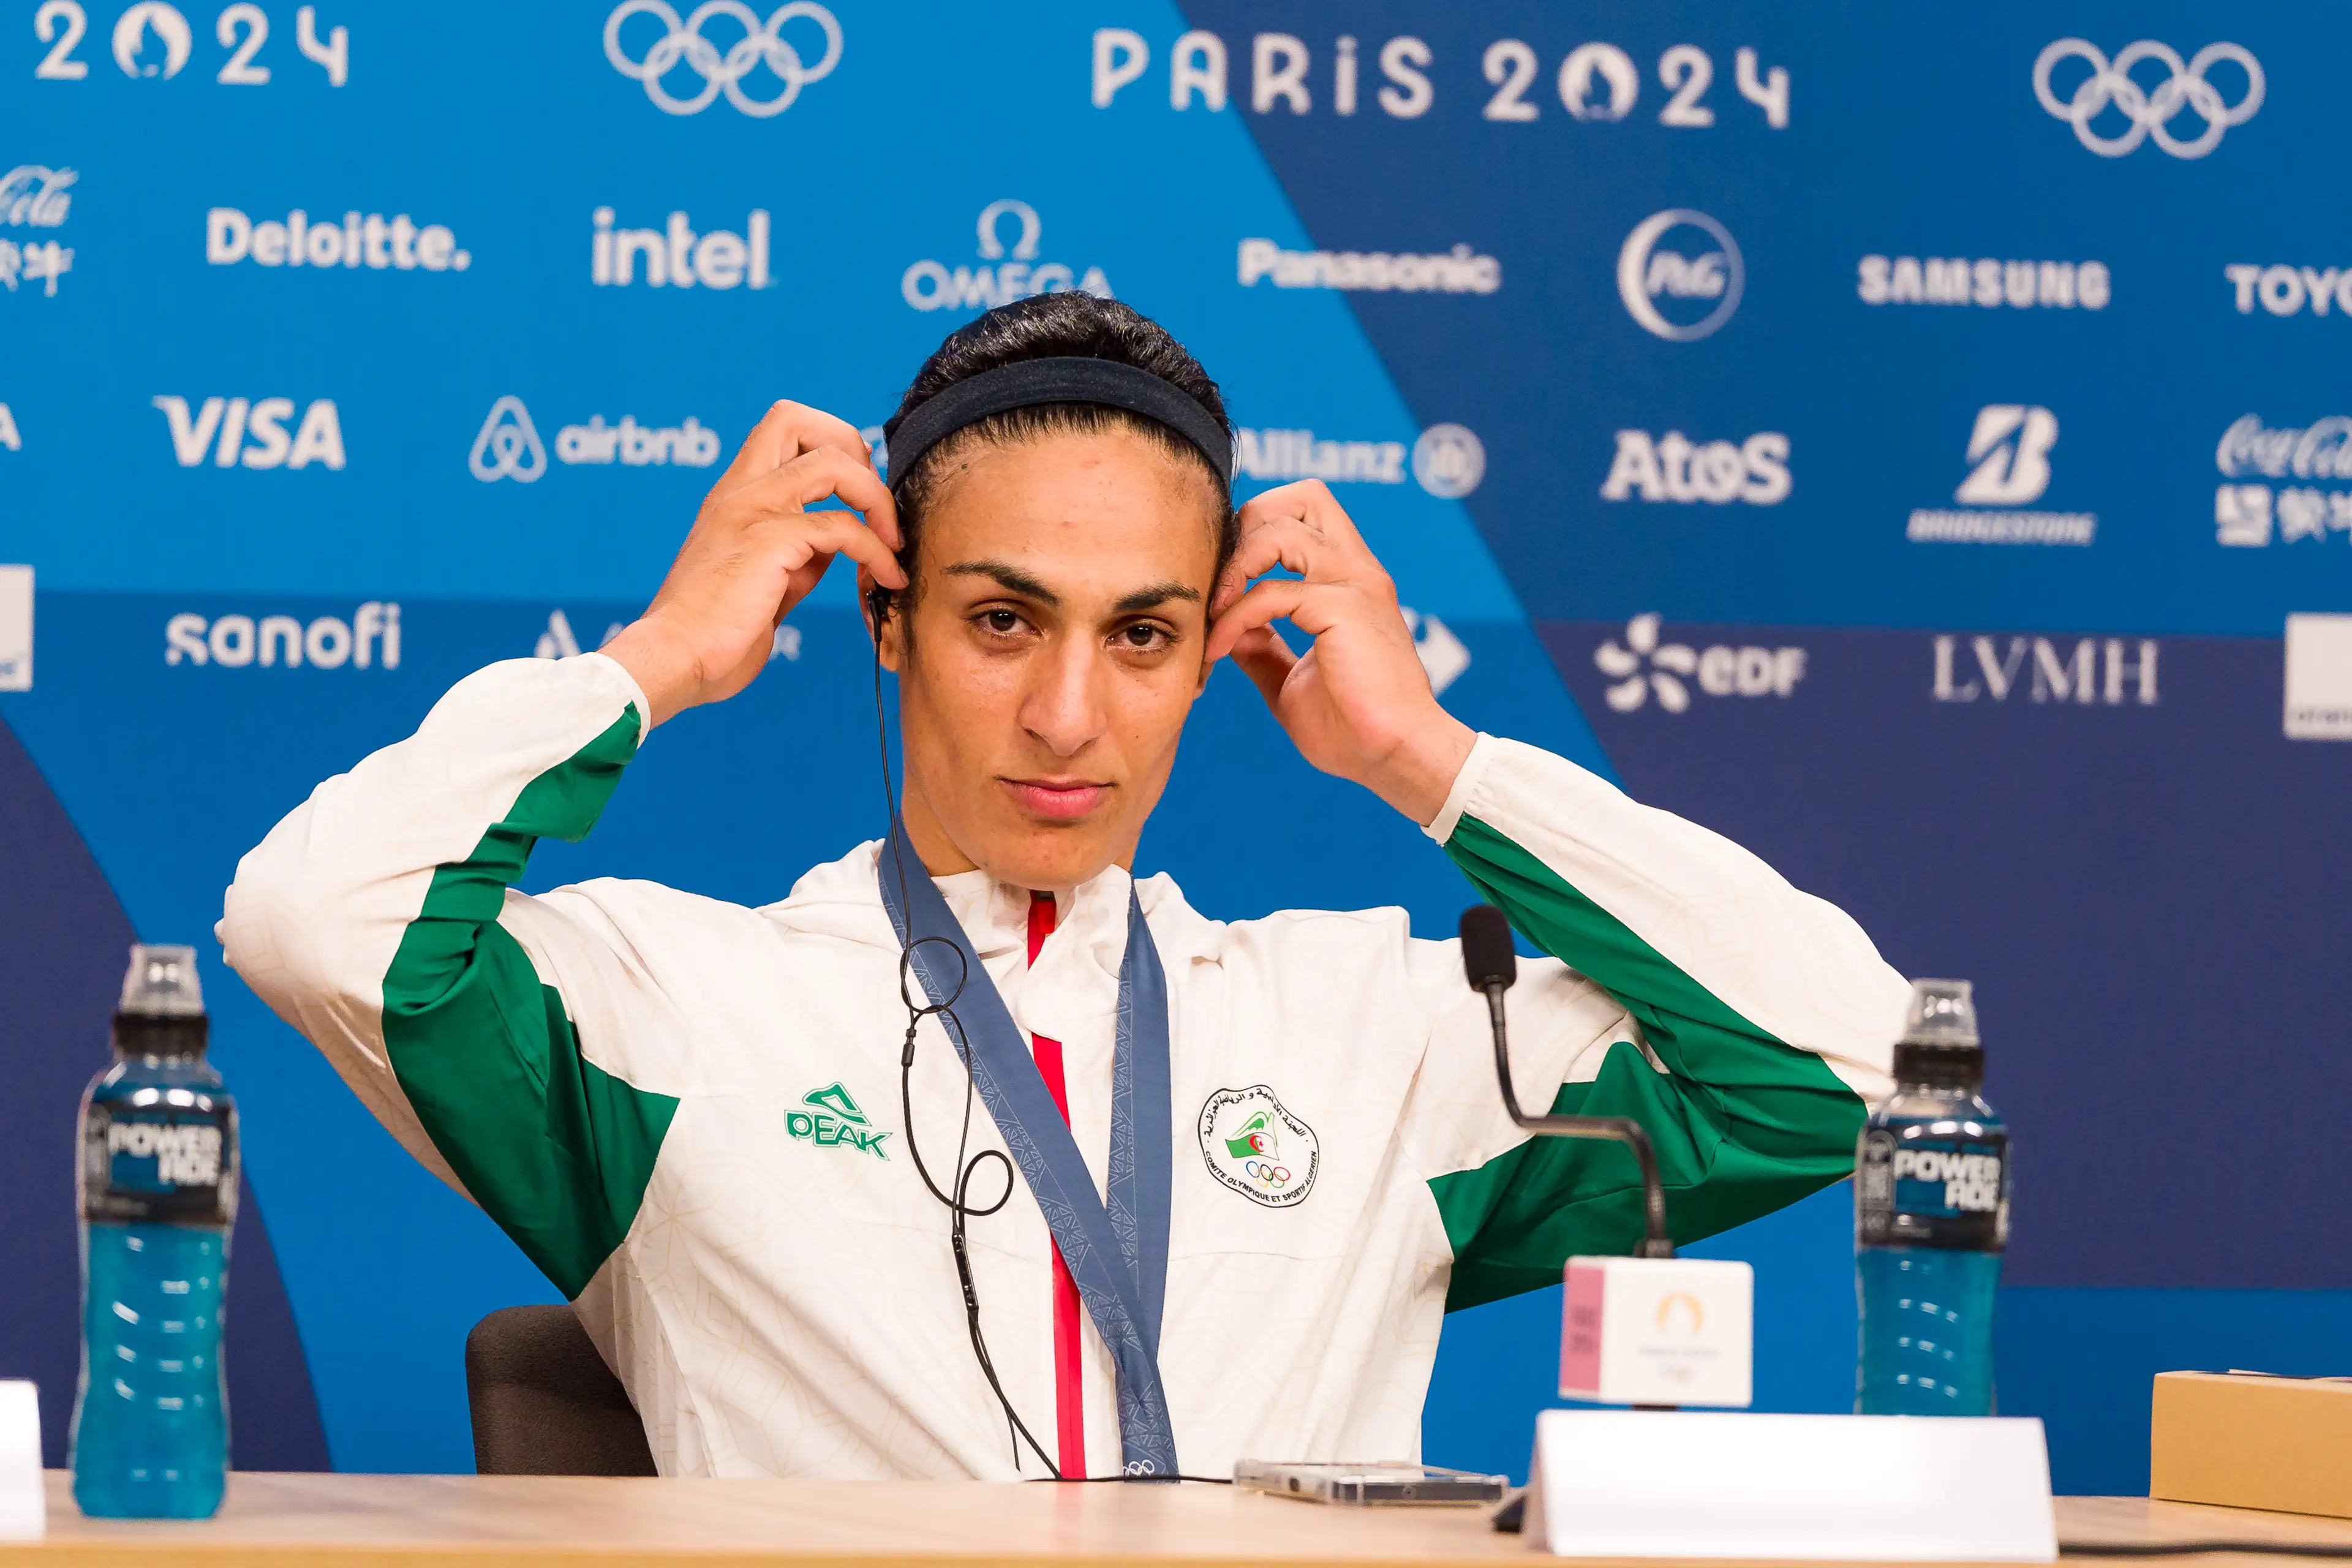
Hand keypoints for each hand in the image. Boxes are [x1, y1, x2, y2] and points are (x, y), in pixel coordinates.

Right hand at [601, 402, 902, 727]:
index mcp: (735, 495)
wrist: (675, 661)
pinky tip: (887, 580)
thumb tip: (837, 543)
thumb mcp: (765, 580)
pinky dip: (877, 551)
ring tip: (893, 545)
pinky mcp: (769, 541)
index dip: (832, 446)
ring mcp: (753, 510)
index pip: (782, 429)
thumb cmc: (715, 634)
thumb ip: (798, 553)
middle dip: (851, 448)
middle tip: (873, 505)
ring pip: (832, 462)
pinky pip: (843, 525)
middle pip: (796, 418)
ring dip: (878, 500)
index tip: (858, 496)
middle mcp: (740, 490)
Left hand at [1204, 481, 1474, 824]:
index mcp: (1349, 580)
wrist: (1394, 757)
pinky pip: (1270, 593)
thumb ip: (1263, 647)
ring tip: (1212, 614)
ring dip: (1232, 568)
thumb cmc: (1352, 728)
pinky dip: (1234, 618)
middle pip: (1300, 497)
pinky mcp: (1344, 608)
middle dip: (1245, 527)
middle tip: (1219, 583)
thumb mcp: (1290, 680)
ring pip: (1279, 529)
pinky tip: (1220, 650)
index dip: (1255, 533)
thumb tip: (1228, 628)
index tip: (1222, 585)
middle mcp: (1355, 570)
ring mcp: (1353, 584)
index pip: (1304, 515)